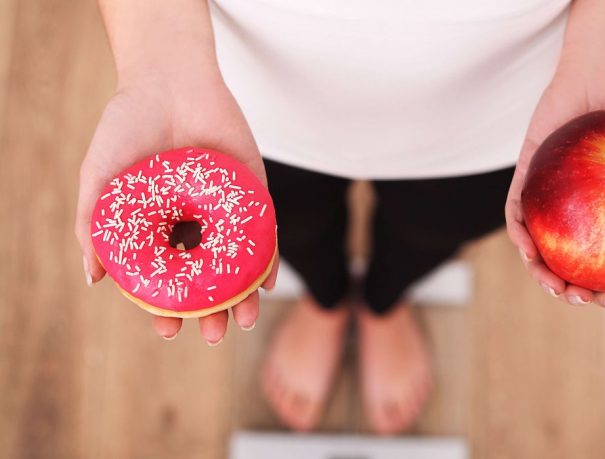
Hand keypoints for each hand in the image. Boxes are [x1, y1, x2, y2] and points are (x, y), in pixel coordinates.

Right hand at [75, 71, 278, 343]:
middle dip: (210, 312)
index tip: (167, 330)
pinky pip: (264, 232)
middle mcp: (194, 225)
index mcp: (159, 228)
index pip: (166, 279)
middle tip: (213, 334)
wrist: (168, 80)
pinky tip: (265, 284)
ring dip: (242, 296)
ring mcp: (225, 211)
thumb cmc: (127, 127)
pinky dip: (267, 259)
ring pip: (237, 264)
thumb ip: (93, 225)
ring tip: (241, 321)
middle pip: (206, 279)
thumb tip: (93, 278)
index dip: (166, 308)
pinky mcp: (253, 193)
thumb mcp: (100, 178)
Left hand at [505, 74, 604, 307]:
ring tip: (555, 286)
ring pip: (534, 245)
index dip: (600, 287)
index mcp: (598, 216)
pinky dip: (519, 232)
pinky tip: (528, 247)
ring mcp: (544, 198)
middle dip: (567, 289)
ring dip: (539, 271)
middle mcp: (569, 212)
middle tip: (581, 298)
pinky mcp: (523, 178)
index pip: (595, 262)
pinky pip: (515, 210)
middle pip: (560, 262)